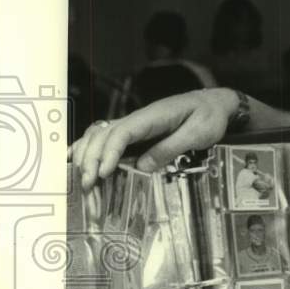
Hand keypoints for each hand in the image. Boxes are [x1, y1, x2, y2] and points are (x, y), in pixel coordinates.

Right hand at [69, 88, 238, 189]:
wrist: (213, 104)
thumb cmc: (208, 117)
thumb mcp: (197, 133)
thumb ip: (170, 148)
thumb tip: (142, 166)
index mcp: (153, 116)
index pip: (123, 132)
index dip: (110, 152)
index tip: (104, 173)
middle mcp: (138, 118)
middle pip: (105, 134)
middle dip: (92, 159)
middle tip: (88, 184)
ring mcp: (135, 123)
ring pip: (100, 134)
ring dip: (87, 154)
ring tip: (81, 177)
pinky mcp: (135, 131)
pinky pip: (107, 136)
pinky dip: (89, 146)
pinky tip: (76, 158)